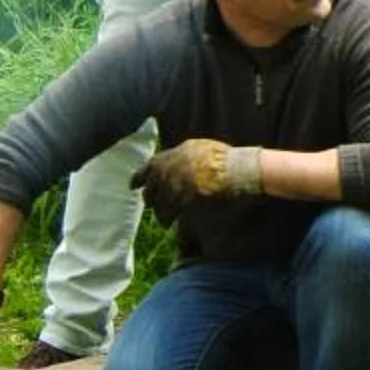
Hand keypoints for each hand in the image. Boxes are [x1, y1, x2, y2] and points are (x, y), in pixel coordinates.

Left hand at [133, 138, 258, 219]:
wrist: (236, 169)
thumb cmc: (222, 157)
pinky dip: (169, 218)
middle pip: (151, 189)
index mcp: (170, 156)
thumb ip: (180, 154)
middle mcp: (168, 172)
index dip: (138, 178)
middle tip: (151, 204)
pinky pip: (171, 213)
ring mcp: (175, 188)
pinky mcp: (183, 202)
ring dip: (160, 212)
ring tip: (163, 218)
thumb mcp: (197, 146)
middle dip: (150, 198)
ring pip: (159, 204)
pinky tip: (171, 223)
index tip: (133, 185)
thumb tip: (172, 160)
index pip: (147, 168)